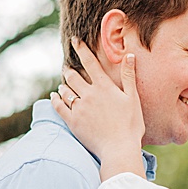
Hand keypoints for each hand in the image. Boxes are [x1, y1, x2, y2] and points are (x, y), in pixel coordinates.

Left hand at [51, 39, 144, 176]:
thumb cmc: (131, 125)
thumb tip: (129, 55)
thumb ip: (129, 76)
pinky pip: (58, 106)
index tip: (75, 40)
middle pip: (73, 76)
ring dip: (64, 85)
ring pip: (65, 91)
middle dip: (69, 69)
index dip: (82, 49)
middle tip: (67, 66)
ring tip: (64, 83)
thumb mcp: (133, 99)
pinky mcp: (72, 121)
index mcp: (104, 87)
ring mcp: (78, 108)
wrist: (118, 148)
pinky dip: (55, 99)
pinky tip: (55, 96)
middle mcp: (89, 95)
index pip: (90, 63)